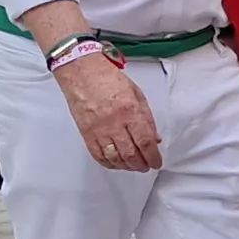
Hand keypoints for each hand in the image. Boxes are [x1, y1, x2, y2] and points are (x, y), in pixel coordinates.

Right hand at [58, 55, 161, 171]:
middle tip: (146, 165)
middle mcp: (114, 123)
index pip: (146, 142)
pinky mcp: (86, 133)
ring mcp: (99, 130)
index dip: (153, 157)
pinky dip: (109, 163)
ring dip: (127, 166)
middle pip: (131, 154)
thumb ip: (147, 117)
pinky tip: (116, 163)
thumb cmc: (108, 78)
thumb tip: (154, 137)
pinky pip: (98, 155)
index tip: (156, 162)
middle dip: (141, 164)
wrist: (82, 72)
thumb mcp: (136, 93)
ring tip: (134, 166)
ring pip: (115, 158)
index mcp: (130, 111)